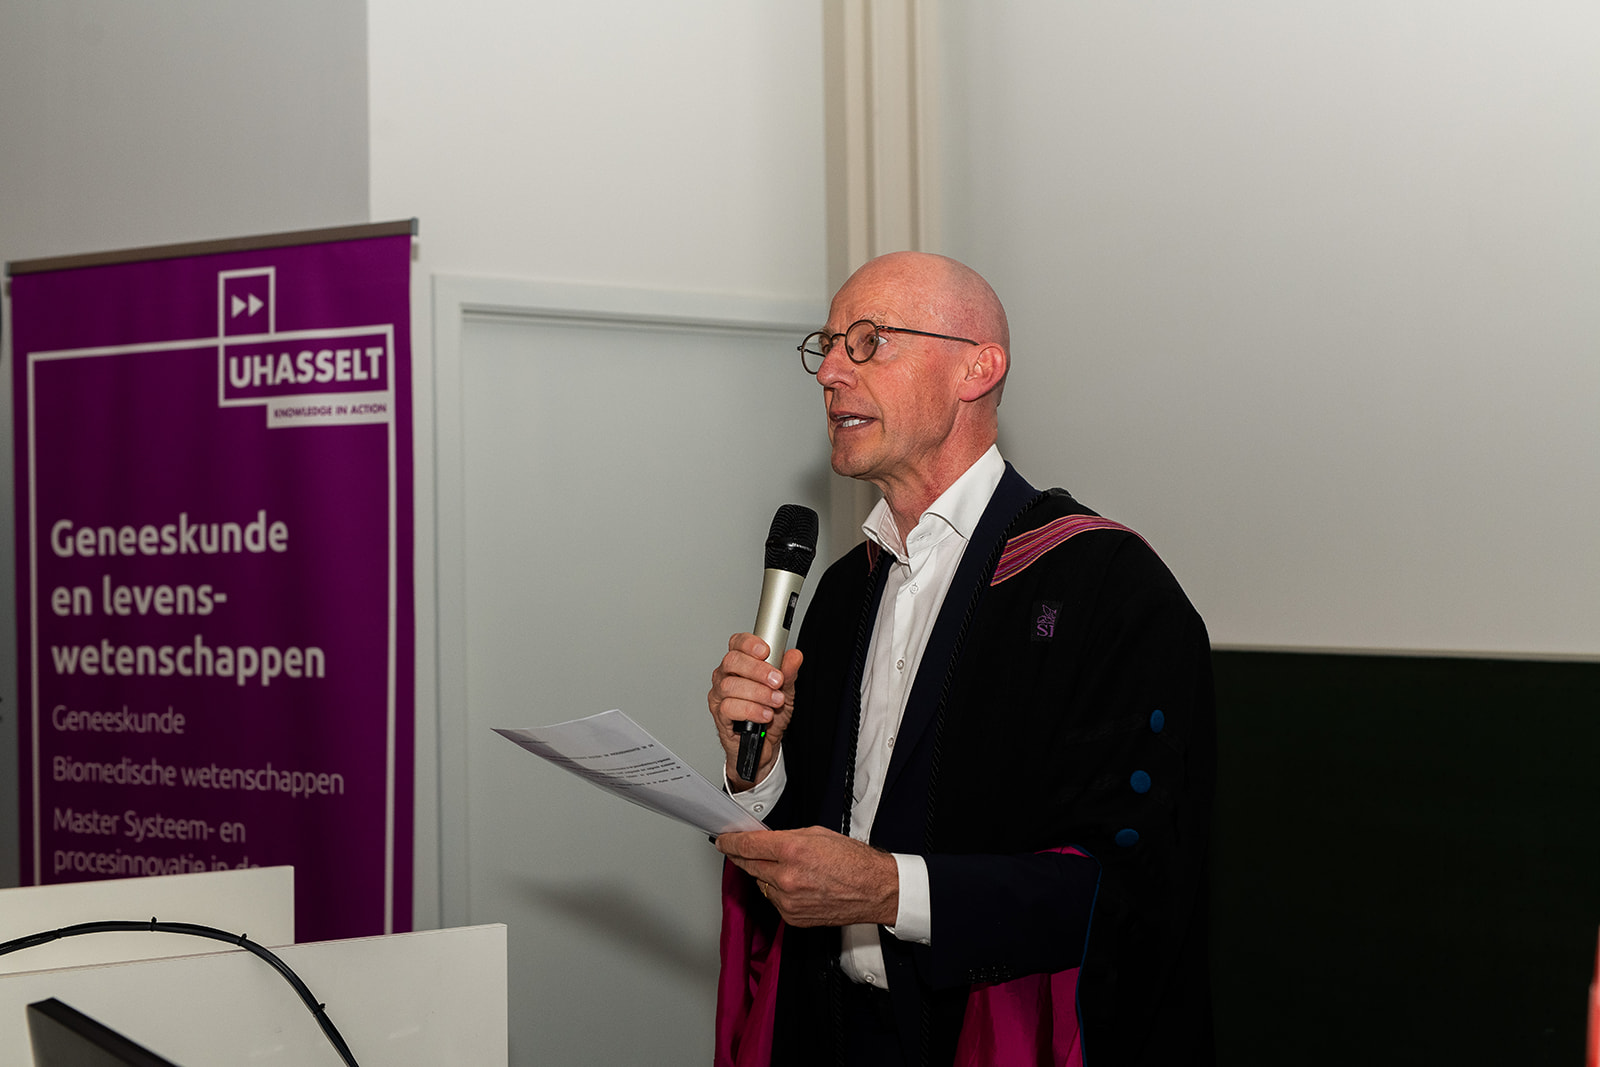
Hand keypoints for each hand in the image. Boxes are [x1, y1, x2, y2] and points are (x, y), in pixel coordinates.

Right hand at [708, 633, 801, 788]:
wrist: (765, 745)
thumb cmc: (770, 715)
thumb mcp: (785, 691)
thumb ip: (788, 673)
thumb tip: (794, 656)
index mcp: (741, 664)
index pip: (737, 643)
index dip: (749, 643)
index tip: (766, 651)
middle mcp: (726, 676)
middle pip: (732, 661)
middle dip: (757, 670)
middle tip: (776, 680)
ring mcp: (720, 695)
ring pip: (730, 686)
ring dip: (758, 693)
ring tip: (775, 702)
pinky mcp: (720, 715)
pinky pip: (729, 708)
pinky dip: (750, 710)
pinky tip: (764, 714)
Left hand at [716, 826, 897, 927]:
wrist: (874, 890)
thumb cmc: (853, 861)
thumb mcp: (817, 834)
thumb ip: (786, 837)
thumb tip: (764, 841)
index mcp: (792, 851)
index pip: (747, 846)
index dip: (730, 842)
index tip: (723, 840)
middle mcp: (786, 877)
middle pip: (748, 865)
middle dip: (742, 856)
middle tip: (739, 849)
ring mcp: (788, 901)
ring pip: (761, 884)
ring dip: (765, 875)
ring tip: (789, 869)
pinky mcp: (792, 918)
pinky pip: (774, 901)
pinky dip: (779, 892)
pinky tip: (797, 885)